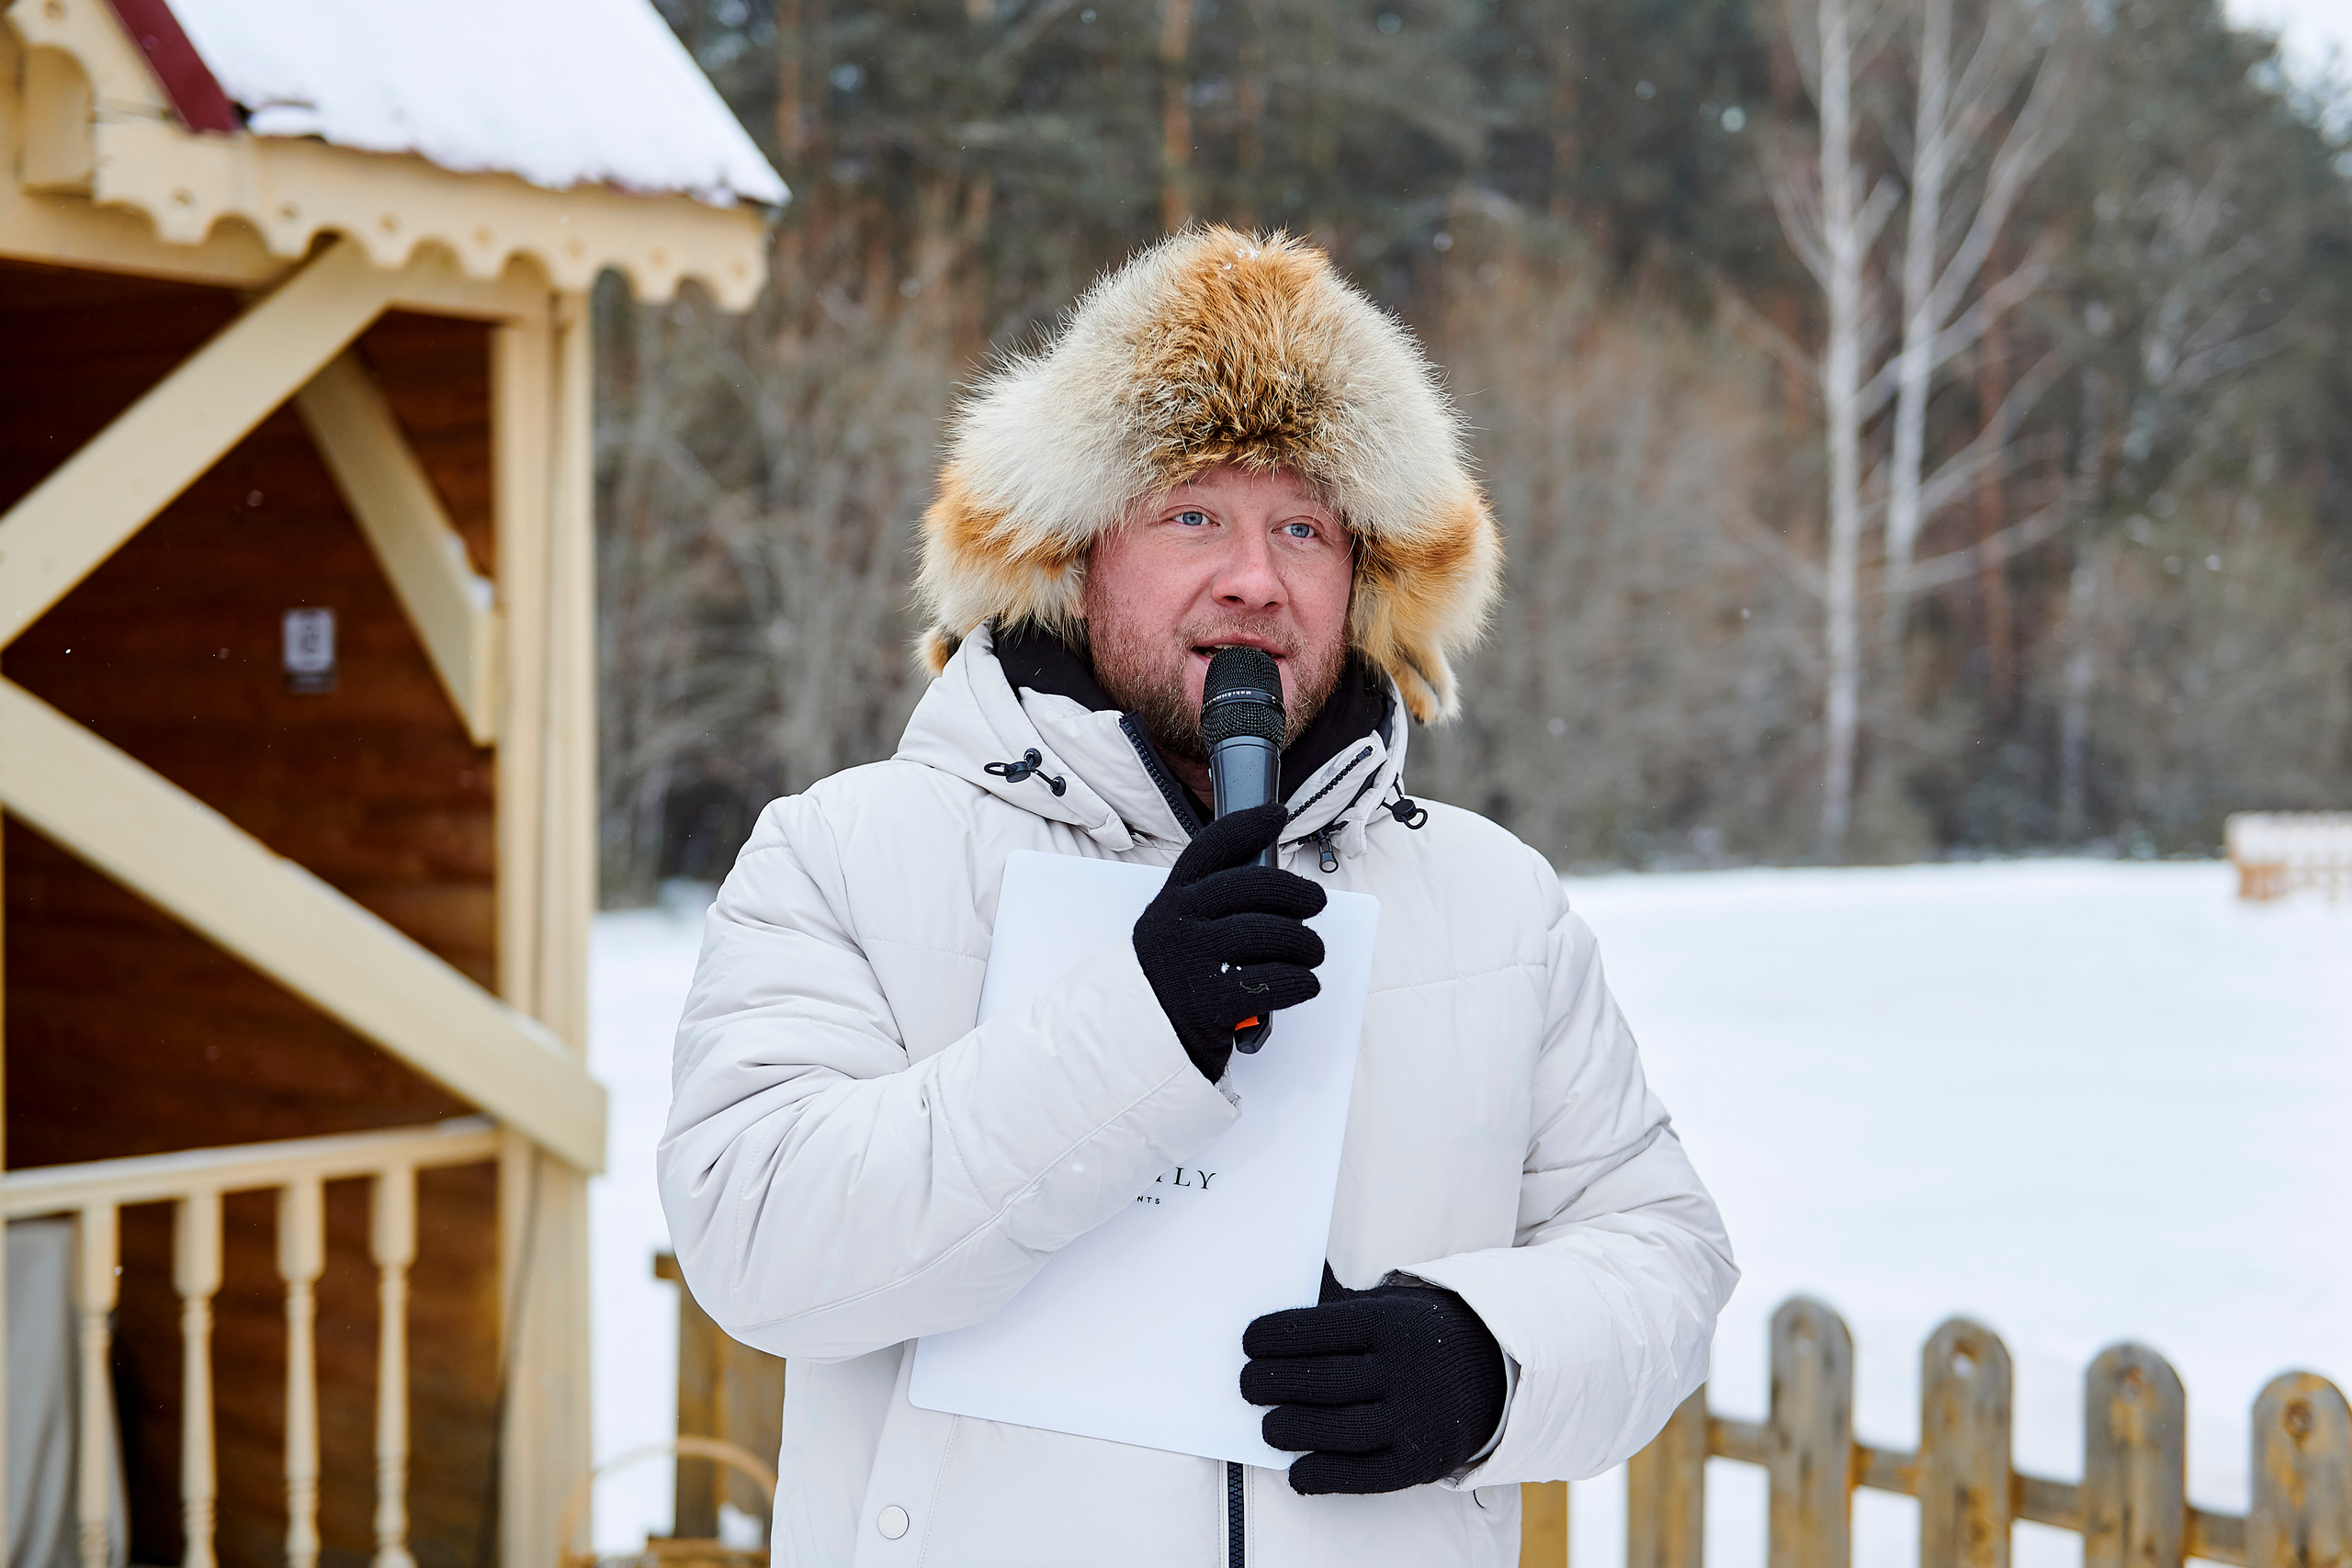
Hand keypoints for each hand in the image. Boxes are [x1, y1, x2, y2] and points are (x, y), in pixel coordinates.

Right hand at [1131, 803, 1326, 1081]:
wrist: (1133, 1046)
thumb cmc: (1169, 985)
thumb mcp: (1174, 932)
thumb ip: (1209, 905)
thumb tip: (1271, 879)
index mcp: (1171, 901)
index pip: (1211, 849)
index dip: (1247, 826)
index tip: (1276, 815)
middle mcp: (1178, 922)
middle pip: (1254, 887)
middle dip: (1297, 893)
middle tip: (1315, 904)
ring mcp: (1192, 960)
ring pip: (1273, 934)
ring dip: (1306, 944)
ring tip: (1312, 954)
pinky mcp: (1210, 1002)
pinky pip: (1275, 981)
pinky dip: (1301, 982)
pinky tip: (1305, 983)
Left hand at [1241, 1265, 1508, 1494]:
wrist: (1494, 1371)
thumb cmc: (1417, 1335)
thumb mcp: (1387, 1305)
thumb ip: (1335, 1301)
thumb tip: (1279, 1272)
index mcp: (1395, 1322)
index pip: (1321, 1328)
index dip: (1276, 1336)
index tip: (1248, 1343)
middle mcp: (1409, 1370)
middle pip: (1323, 1381)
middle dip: (1272, 1384)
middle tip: (1247, 1386)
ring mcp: (1418, 1419)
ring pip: (1339, 1430)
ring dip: (1291, 1430)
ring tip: (1269, 1426)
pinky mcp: (1422, 1463)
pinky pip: (1364, 1475)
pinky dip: (1324, 1475)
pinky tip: (1297, 1470)